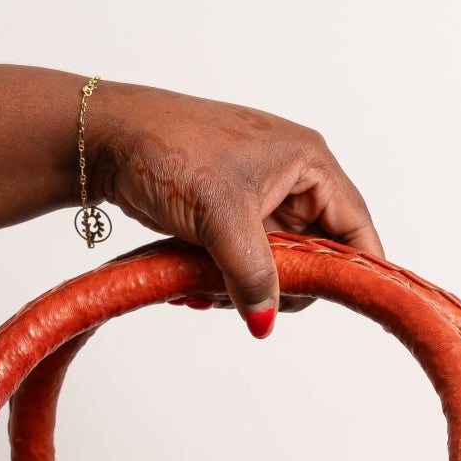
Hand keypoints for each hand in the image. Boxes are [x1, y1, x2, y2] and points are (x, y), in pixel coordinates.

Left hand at [87, 80, 382, 332]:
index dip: (356, 270)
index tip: (347, 307)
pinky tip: (190, 288)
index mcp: (307, 163)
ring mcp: (257, 202)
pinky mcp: (227, 220)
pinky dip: (220, 283)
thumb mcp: (220, 216)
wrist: (104, 139)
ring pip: (273, 269)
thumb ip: (253, 274)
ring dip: (242, 290)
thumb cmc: (166, 148)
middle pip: (313, 258)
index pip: (355, 228)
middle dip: (279, 287)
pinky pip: (240, 266)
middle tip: (243, 300)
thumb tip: (267, 322)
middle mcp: (290, 181)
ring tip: (201, 289)